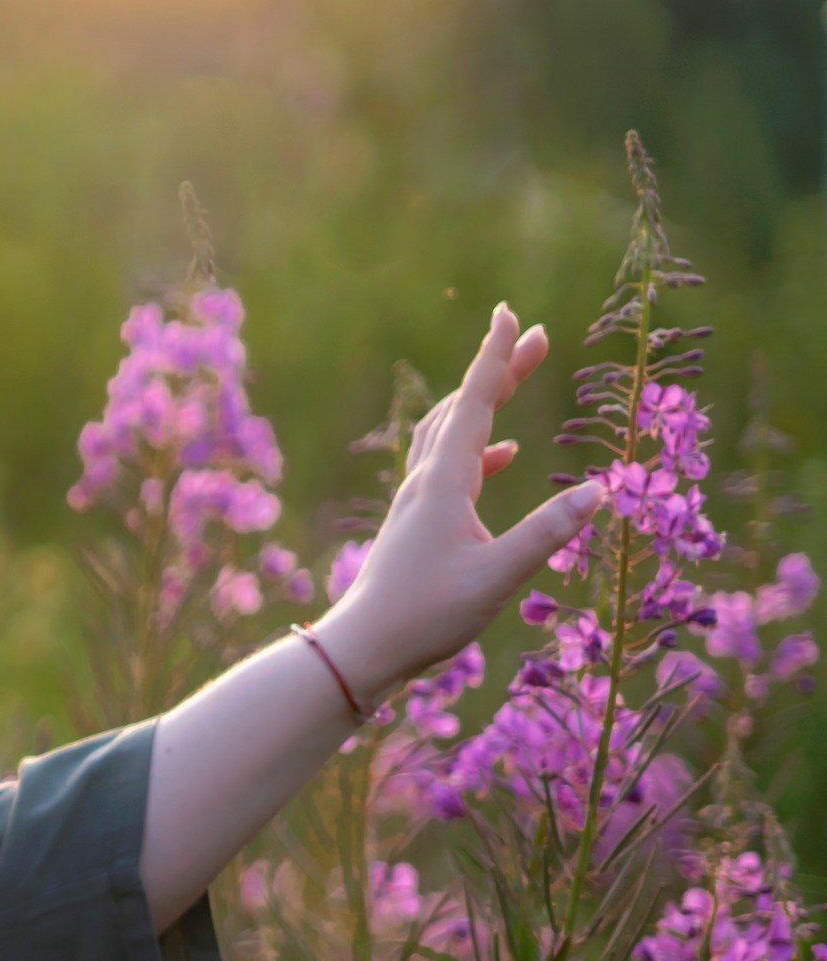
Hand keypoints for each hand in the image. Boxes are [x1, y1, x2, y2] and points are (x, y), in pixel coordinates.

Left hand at [318, 302, 606, 699]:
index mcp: (444, 482)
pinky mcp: (418, 522)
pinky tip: (504, 457)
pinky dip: (479, 450)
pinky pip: (449, 467)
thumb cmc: (426, 615)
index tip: (510, 313)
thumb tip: (598, 491)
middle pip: (464, 408)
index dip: (496, 357)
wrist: (363, 647)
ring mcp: (418, 500)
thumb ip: (547, 534)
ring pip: (451, 433)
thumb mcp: (497, 577)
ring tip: (516, 379)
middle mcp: (426, 480)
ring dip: (484, 403)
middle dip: (500, 370)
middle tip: (537, 336)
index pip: (475, 404)